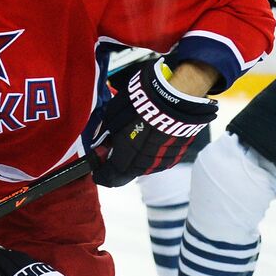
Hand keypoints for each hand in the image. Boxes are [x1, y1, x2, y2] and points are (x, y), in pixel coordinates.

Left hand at [90, 58, 216, 186]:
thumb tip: (103, 142)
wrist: (172, 96)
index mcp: (125, 162)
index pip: (108, 178)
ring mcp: (163, 161)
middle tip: (114, 143)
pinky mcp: (178, 153)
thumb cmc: (139, 106)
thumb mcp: (111, 118)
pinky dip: (153, 148)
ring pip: (144, 164)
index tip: (96, 165)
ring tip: (137, 132)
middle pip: (127, 172)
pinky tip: (152, 131)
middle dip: (119, 161)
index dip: (100, 172)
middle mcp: (145, 167)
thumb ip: (105, 136)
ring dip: (137, 154)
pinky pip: (160, 156)